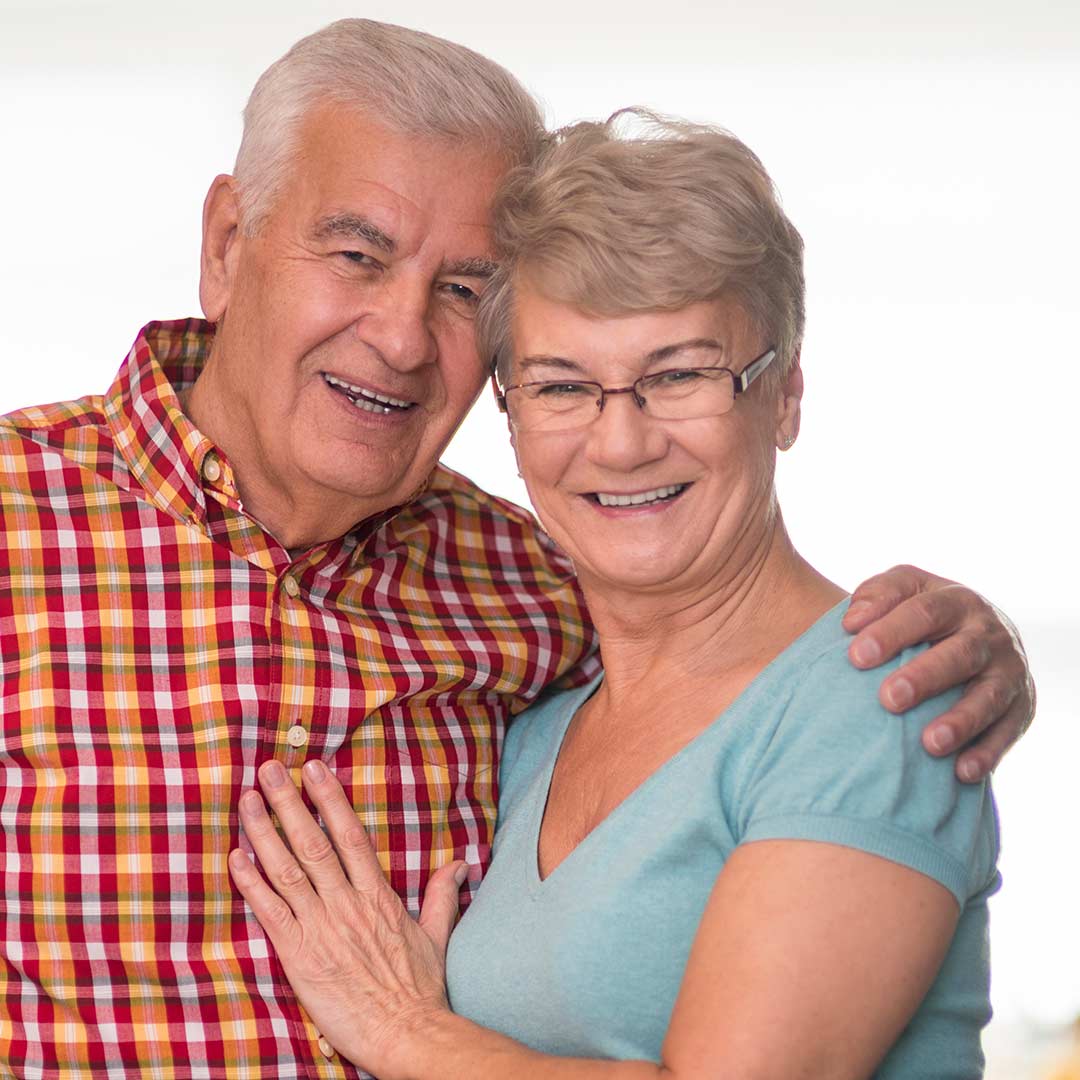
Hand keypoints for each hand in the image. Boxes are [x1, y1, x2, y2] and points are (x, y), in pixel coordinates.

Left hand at [229, 759, 466, 1076]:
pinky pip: (271, 913)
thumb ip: (442, 895)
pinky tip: (237, 858)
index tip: (314, 769)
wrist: (407, 1034)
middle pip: (314, 842)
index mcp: (378, 896)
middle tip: (269, 769)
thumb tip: (459, 863)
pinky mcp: (300, 956)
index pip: (351, 836)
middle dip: (290, 802)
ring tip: (248, 799)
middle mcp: (348, 903)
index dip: (330, 799)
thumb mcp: (437, 935)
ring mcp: (322, 928)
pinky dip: (252, 884)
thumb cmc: (420, 990)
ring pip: (288, 870)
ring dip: (264, 832)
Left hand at [843, 564, 1033, 781]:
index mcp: (955, 600)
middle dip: (925, 677)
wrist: (973, 632)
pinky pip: (1007, 732)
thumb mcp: (902, 590)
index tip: (856, 656)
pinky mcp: (1021, 707)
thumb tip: (853, 622)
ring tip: (930, 743)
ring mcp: (1008, 671)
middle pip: (960, 654)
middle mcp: (989, 634)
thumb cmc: (919, 615)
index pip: (924, 612)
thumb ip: (876, 595)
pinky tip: (962, 772)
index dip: (891, 632)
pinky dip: (987, 753)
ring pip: (989, 697)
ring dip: (961, 722)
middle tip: (889, 698)